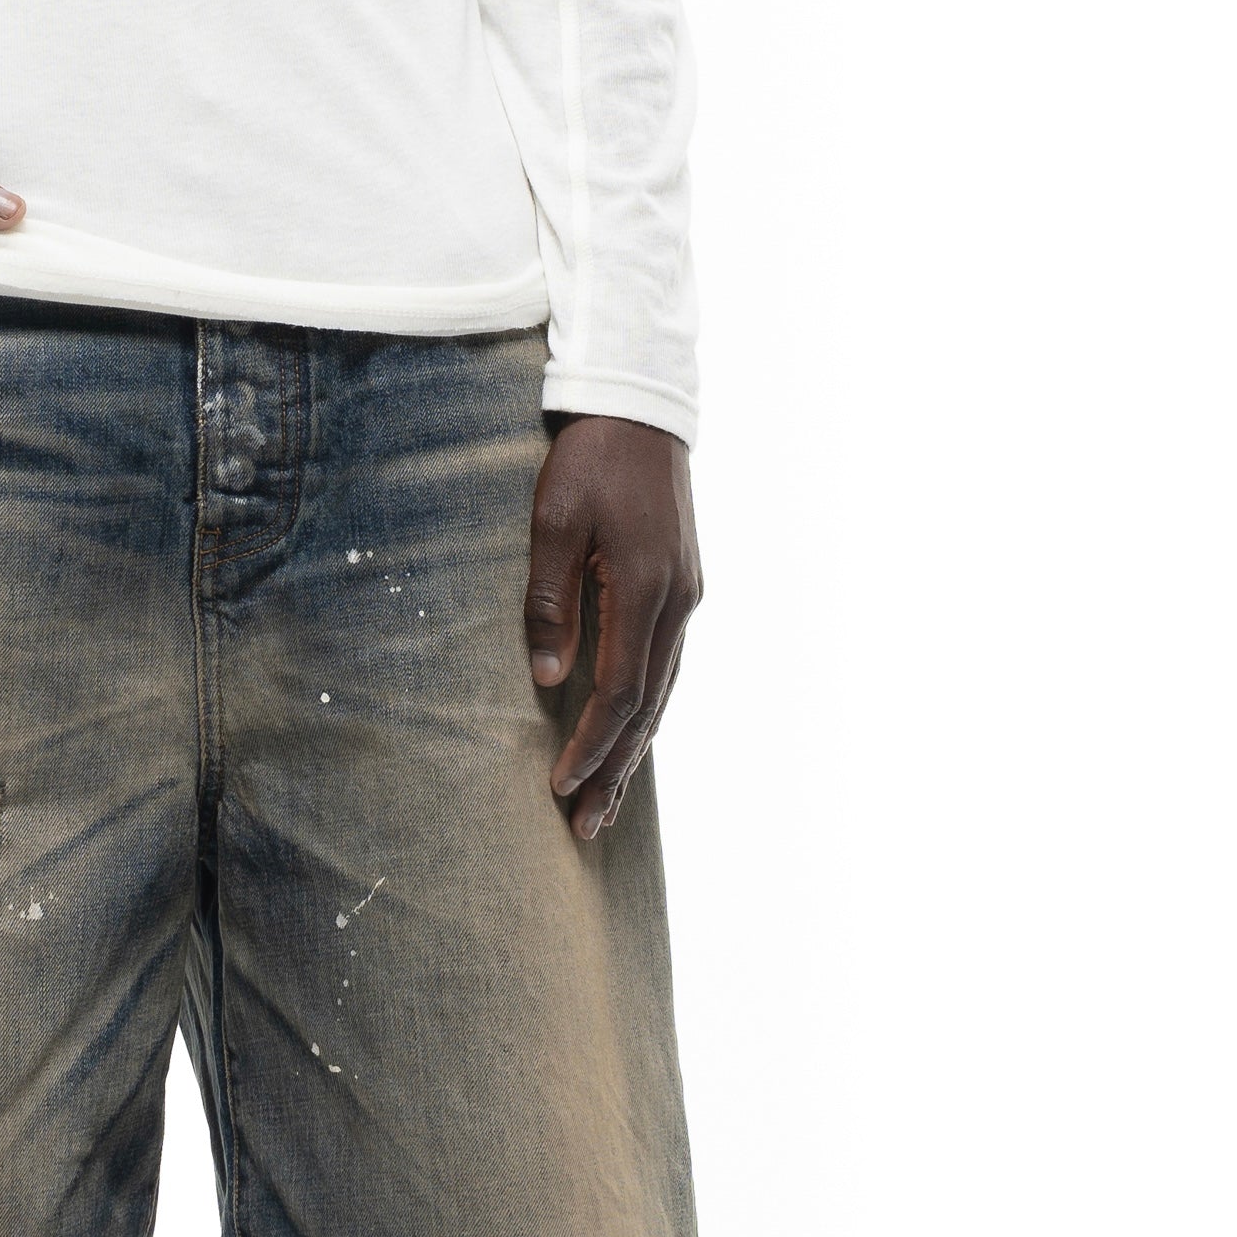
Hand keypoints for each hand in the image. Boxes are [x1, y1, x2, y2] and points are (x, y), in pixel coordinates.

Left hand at [524, 414, 701, 842]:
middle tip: (586, 826)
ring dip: (633, 751)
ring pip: (663, 693)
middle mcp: (677, 602)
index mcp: (644, 587)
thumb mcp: (553, 522)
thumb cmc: (589, 460)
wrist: (640, 409)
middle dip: (615, 770)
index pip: (620, 690)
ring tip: (607, 804)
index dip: (591, 744)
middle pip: (648, 708)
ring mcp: (686, 597)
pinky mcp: (681, 589)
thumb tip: (550, 678)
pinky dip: (646, 712)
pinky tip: (629, 738)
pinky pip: (665, 668)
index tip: (560, 784)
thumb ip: (550, 600)